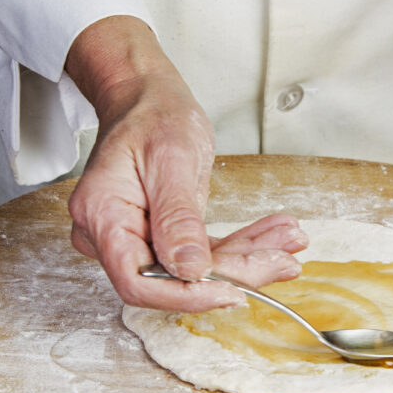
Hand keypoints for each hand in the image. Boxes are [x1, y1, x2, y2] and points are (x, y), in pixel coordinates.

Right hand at [65, 16, 306, 310]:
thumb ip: (178, 217)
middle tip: (283, 259)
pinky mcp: (161, 238)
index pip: (138, 281)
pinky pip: (202, 253)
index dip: (186, 295)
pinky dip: (240, 247)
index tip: (233, 292)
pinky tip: (273, 236)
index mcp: (103, 216)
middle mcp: (113, 235)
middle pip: (172, 279)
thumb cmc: (151, 115)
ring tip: (288, 243)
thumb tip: (188, 270)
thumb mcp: (172, 159)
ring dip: (247, 258)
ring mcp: (137, 239)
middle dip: (234, 272)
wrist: (146, 98)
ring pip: (195, 269)